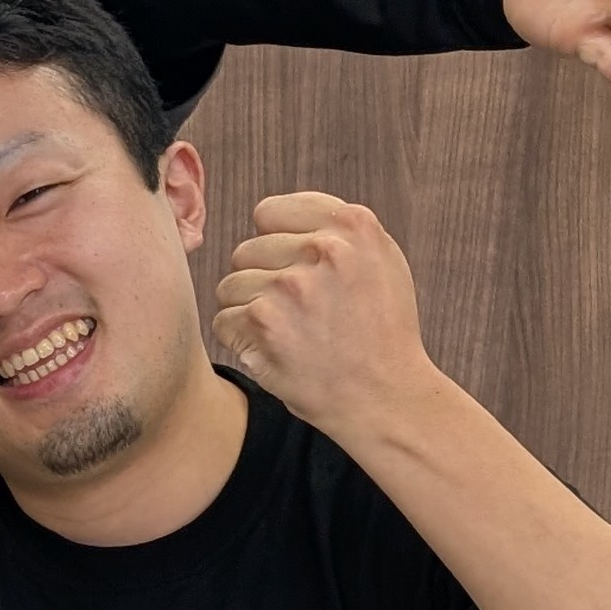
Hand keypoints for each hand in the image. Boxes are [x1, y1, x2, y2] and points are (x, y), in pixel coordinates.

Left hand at [210, 192, 446, 437]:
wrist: (386, 397)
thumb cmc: (381, 332)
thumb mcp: (380, 262)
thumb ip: (333, 230)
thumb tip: (270, 216)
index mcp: (353, 225)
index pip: (269, 212)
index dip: (275, 244)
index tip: (296, 270)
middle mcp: (323, 248)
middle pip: (246, 250)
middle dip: (263, 280)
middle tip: (298, 312)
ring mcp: (291, 284)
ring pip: (230, 286)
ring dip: (249, 312)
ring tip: (288, 332)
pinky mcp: (264, 322)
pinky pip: (224, 320)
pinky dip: (241, 341)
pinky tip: (276, 351)